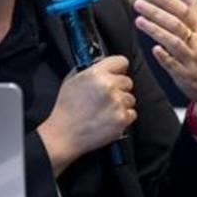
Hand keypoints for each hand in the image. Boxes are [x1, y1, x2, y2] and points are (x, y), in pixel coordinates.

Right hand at [37, 56, 135, 175]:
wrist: (64, 135)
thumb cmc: (66, 109)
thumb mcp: (72, 81)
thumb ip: (89, 70)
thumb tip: (102, 66)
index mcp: (96, 73)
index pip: (121, 61)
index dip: (118, 69)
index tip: (116, 74)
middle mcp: (109, 86)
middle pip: (128, 82)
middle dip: (119, 88)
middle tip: (106, 98)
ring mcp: (117, 103)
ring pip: (130, 99)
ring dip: (121, 104)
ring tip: (105, 111)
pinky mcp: (122, 119)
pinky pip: (132, 114)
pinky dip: (123, 117)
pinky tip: (109, 119)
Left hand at [133, 0, 196, 126]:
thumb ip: (191, 6)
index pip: (185, 11)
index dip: (169, 0)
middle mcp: (196, 43)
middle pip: (177, 24)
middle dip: (157, 13)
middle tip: (139, 4)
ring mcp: (191, 60)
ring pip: (174, 43)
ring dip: (157, 31)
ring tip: (140, 21)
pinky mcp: (185, 76)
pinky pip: (174, 66)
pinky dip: (165, 57)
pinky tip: (154, 50)